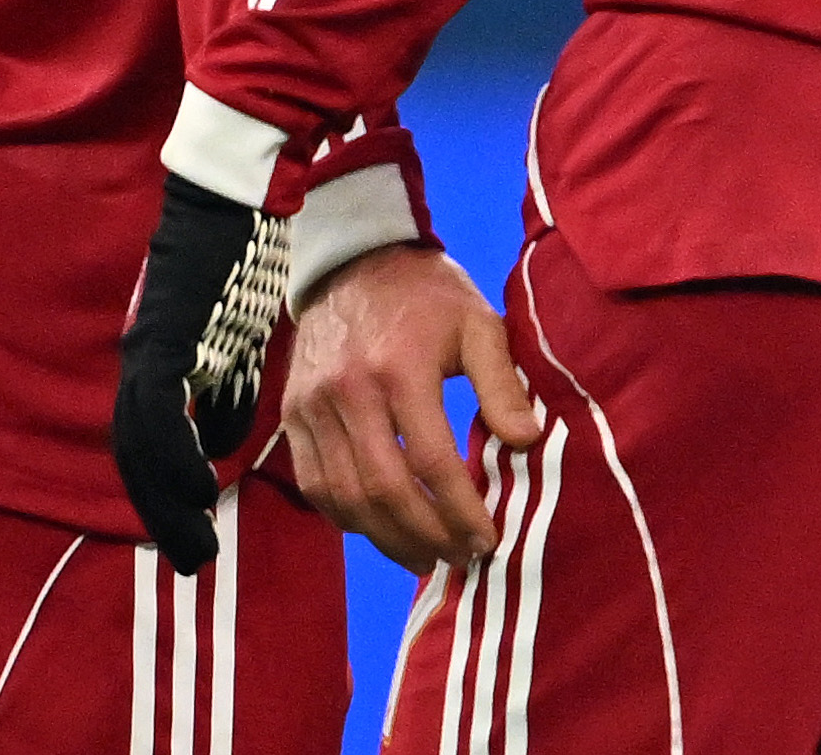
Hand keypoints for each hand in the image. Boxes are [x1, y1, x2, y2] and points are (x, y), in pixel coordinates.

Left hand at [114, 173, 293, 570]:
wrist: (230, 196)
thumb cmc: (237, 257)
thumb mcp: (235, 334)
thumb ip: (227, 388)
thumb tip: (226, 442)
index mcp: (154, 366)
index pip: (146, 448)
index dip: (162, 496)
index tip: (190, 533)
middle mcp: (139, 367)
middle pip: (136, 460)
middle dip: (162, 515)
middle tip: (193, 557)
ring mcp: (148, 354)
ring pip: (141, 447)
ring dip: (167, 501)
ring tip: (199, 539)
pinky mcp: (166, 341)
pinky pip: (163, 415)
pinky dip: (178, 458)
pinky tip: (203, 486)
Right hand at [279, 243, 544, 572]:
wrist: (355, 262)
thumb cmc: (429, 295)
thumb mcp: (479, 324)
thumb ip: (502, 384)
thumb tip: (527, 441)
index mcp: (399, 370)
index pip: (431, 460)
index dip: (459, 508)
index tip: (486, 537)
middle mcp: (348, 394)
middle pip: (382, 489)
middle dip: (424, 534)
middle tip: (459, 559)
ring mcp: (312, 408)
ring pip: (344, 496)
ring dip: (385, 537)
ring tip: (426, 556)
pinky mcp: (292, 417)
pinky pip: (316, 485)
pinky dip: (347, 517)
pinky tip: (381, 530)